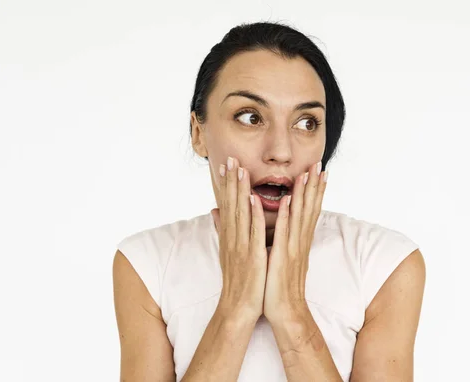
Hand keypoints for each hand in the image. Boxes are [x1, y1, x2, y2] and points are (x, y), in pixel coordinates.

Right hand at [212, 156, 266, 323]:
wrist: (238, 308)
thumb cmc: (237, 280)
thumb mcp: (227, 252)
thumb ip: (222, 230)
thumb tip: (214, 212)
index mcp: (229, 237)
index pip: (227, 205)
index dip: (226, 184)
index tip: (225, 165)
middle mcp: (233, 238)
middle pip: (231, 204)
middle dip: (231, 180)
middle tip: (231, 158)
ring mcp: (241, 246)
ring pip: (241, 213)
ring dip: (240, 191)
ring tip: (241, 170)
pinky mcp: (252, 255)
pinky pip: (254, 232)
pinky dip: (254, 215)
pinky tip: (255, 199)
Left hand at [263, 161, 327, 324]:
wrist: (286, 311)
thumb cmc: (281, 286)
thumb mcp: (283, 259)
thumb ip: (283, 241)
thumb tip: (282, 227)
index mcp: (299, 241)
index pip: (310, 211)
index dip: (315, 191)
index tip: (319, 172)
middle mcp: (300, 242)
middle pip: (310, 208)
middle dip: (314, 185)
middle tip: (320, 164)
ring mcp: (293, 249)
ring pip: (300, 216)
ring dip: (303, 194)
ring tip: (306, 173)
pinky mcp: (282, 257)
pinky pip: (284, 233)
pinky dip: (286, 216)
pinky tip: (288, 200)